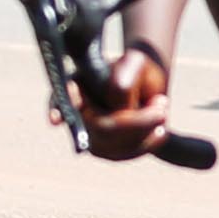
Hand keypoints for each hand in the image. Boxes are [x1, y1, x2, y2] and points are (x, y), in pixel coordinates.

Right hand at [64, 41, 174, 160]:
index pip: (60, 99)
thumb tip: (118, 106)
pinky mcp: (106, 150)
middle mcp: (76, 113)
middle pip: (101, 128)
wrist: (148, 85)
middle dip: (137, 121)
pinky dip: (148, 143)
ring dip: (147, 128)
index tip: (55, 119)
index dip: (56, 109)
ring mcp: (89, 135)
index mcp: (76, 86)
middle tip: (162, 105)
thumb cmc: (137, 69)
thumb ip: (124, 77)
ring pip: (116, 145)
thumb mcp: (135, 63)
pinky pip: (126, 154)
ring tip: (161, 107)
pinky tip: (160, 130)